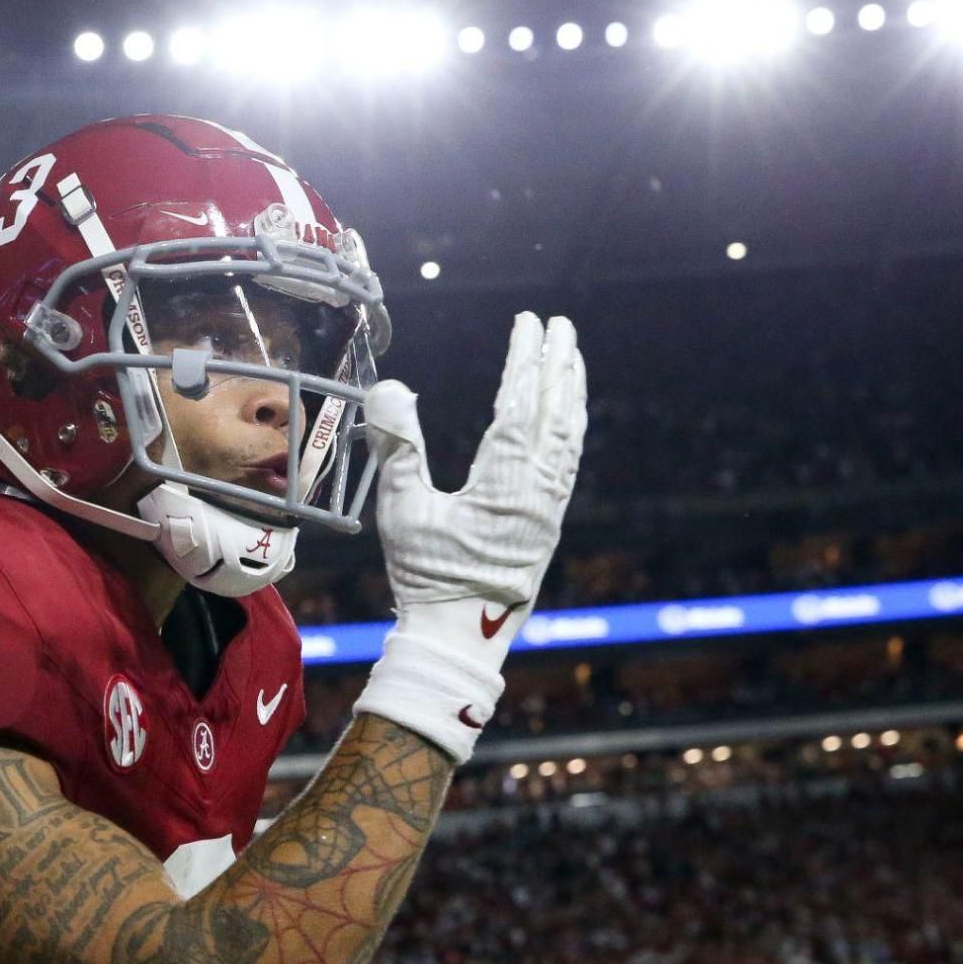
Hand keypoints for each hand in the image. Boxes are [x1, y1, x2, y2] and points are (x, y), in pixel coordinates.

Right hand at [352, 313, 587, 762]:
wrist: (460, 640)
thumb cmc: (426, 578)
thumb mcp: (403, 512)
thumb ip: (399, 447)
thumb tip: (391, 387)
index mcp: (504, 485)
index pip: (520, 406)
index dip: (525, 360)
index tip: (529, 323)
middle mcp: (537, 492)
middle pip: (555, 414)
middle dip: (558, 365)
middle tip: (560, 323)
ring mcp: (549, 509)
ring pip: (569, 439)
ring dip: (571, 394)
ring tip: (570, 357)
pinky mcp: (548, 525)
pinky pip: (568, 464)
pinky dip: (570, 430)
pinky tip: (567, 419)